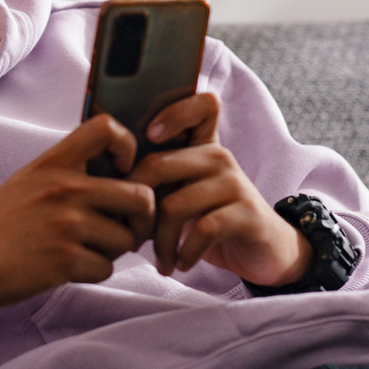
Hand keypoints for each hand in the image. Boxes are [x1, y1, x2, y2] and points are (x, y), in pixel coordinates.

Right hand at [0, 114, 154, 368]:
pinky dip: (94, 272)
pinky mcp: (64, 260)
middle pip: (141, 196)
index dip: (130, 147)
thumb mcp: (30, 179)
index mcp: (54, 161)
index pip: (108, 128)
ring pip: (127, 239)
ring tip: (83, 249)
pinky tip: (68, 267)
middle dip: (140, 219)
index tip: (123, 170)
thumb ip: (69, 171)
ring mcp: (65, 224)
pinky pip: (106, 268)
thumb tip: (124, 176)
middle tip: (124, 228)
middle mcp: (64, 188)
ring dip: (112, 250)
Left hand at [130, 93, 311, 287]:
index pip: (201, 105)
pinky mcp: (247, 214)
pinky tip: (182, 264)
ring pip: (174, 205)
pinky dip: (185, 253)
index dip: (173, 112)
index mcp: (202, 147)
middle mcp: (219, 158)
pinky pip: (203, 229)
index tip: (149, 136)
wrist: (264, 252)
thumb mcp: (186, 194)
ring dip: (159, 242)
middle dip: (135, 208)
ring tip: (160, 260)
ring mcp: (235, 184)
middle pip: (158, 165)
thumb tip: (105, 184)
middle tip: (132, 238)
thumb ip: (159, 181)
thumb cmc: (212, 221)